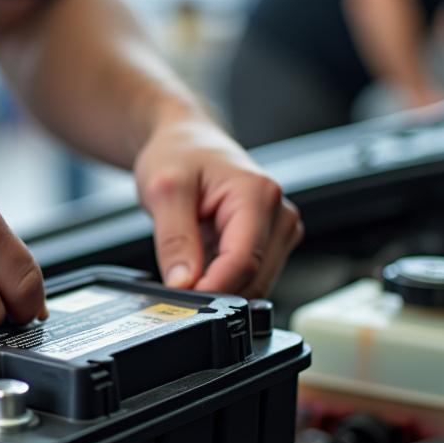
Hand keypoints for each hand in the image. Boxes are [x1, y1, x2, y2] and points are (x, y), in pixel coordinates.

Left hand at [134, 119, 302, 297]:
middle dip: (214, 292)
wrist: (187, 144)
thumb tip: (183, 283)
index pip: (243, 262)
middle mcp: (279, 215)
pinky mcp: (269, 247)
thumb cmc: (179, 155)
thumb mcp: (164, 190)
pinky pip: (247, 281)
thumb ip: (174, 240)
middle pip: (253, 279)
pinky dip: (221, 283)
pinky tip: (201, 266)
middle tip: (174, 285)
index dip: (212, 288)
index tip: (179, 299)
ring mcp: (278, 233)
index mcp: (259, 195)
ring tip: (186, 266)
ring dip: (218, 288)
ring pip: (253, 286)